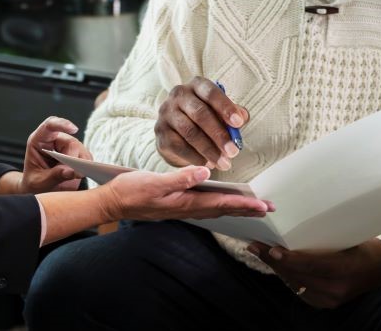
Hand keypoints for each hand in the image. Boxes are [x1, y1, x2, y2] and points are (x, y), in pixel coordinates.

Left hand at [19, 117, 91, 193]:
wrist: (39, 189)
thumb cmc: (34, 183)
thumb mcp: (39, 182)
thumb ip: (54, 176)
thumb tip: (72, 171)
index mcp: (39, 141)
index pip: (49, 126)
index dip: (62, 124)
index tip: (74, 129)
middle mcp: (54, 140)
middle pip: (70, 142)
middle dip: (73, 158)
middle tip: (71, 173)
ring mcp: (66, 146)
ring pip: (81, 149)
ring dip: (80, 164)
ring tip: (72, 176)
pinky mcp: (77, 154)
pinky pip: (86, 157)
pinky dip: (86, 166)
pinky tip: (79, 174)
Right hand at [100, 166, 272, 221]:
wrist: (112, 202)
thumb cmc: (131, 191)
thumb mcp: (154, 181)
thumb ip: (180, 178)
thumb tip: (205, 172)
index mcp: (185, 202)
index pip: (221, 202)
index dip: (243, 203)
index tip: (263, 205)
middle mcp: (187, 208)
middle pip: (224, 209)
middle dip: (247, 209)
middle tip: (269, 209)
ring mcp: (183, 208)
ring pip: (217, 208)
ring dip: (237, 208)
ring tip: (254, 206)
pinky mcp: (178, 205)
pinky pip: (207, 207)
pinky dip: (222, 205)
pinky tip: (225, 202)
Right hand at [155, 77, 246, 170]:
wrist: (177, 131)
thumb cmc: (205, 119)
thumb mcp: (220, 112)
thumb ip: (233, 113)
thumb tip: (242, 117)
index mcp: (196, 85)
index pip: (211, 92)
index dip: (225, 107)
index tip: (239, 123)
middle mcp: (178, 94)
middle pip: (200, 113)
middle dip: (219, 134)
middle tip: (233, 151)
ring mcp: (166, 113)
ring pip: (190, 132)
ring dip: (209, 150)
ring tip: (224, 162)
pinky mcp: (160, 132)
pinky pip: (179, 146)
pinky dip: (195, 157)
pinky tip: (207, 164)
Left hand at [246, 239, 380, 308]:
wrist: (380, 267)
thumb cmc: (363, 245)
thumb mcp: (345, 237)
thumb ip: (320, 239)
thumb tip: (290, 232)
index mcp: (345, 269)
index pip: (311, 265)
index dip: (289, 258)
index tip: (271, 249)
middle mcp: (336, 289)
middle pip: (298, 276)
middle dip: (275, 262)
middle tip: (256, 246)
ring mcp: (330, 300)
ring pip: (295, 284)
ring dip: (278, 269)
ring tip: (261, 253)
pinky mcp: (325, 304)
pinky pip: (299, 290)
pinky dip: (287, 277)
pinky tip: (277, 266)